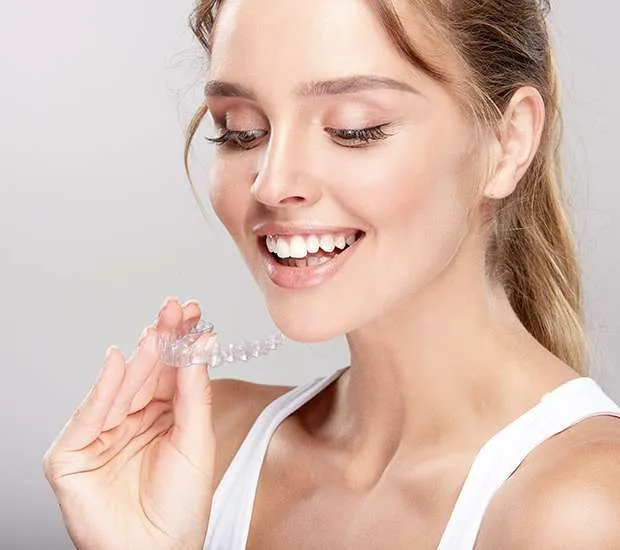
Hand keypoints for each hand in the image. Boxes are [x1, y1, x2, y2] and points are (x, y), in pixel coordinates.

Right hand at [43, 298, 216, 549]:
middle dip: (162, 339)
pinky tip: (119, 361)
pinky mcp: (72, 454)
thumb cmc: (180, 506)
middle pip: (146, 372)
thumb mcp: (196, 440)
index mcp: (162, 416)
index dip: (180, 341)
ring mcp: (101, 435)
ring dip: (140, 357)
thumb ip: (195, 392)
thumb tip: (201, 343)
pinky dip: (102, 389)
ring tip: (159, 329)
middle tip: (176, 309)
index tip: (194, 312)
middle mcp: (130, 420)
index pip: (170, 371)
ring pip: (120, 387)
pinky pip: (89, 415)